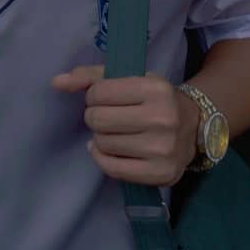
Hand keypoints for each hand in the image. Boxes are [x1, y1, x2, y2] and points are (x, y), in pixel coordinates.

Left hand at [50, 64, 198, 185]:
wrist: (193, 127)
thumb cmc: (153, 99)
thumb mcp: (129, 79)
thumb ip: (91, 77)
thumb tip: (56, 82)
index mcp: (155, 88)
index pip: (99, 92)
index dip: (94, 96)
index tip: (104, 99)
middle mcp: (162, 118)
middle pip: (98, 119)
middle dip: (95, 117)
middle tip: (107, 117)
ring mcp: (163, 149)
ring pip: (103, 144)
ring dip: (100, 138)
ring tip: (114, 133)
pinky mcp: (160, 173)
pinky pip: (112, 169)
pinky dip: (103, 158)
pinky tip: (111, 150)